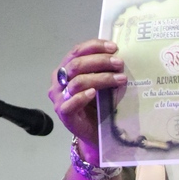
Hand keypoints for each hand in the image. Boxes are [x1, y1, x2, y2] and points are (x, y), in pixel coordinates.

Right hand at [49, 39, 127, 156]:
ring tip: (119, 79)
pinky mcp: (64, 114)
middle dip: (100, 61)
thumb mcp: (101, 84)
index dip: (94, 47)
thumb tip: (119, 57)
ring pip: (77, 82)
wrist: (95, 132)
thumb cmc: (97, 106)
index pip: (77, 51)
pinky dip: (82, 96)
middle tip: (120, 63)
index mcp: (66, 69)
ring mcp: (59, 97)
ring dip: (100, 78)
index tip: (114, 47)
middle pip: (77, 65)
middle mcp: (59, 81)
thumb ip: (102, 70)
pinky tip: (94, 93)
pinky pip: (70, 103)